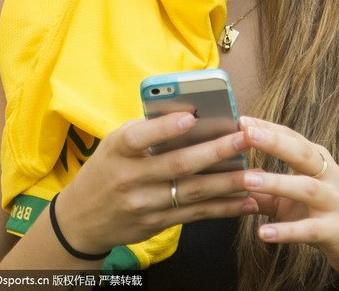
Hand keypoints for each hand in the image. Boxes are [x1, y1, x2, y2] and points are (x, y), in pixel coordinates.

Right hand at [55, 112, 256, 254]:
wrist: (81, 220)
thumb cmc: (106, 168)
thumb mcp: (114, 144)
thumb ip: (146, 131)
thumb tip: (191, 114)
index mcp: (118, 150)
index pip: (140, 137)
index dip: (165, 128)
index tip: (192, 117)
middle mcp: (129, 179)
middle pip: (177, 165)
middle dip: (215, 151)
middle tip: (245, 138)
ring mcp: (144, 205)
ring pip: (192, 193)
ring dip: (228, 184)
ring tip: (257, 175)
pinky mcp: (156, 225)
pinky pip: (195, 215)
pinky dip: (223, 209)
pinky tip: (246, 202)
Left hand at [241, 117, 338, 283]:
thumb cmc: (330, 216)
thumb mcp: (298, 200)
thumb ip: (269, 191)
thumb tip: (236, 180)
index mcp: (319, 161)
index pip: (292, 138)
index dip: (268, 128)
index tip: (241, 119)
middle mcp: (329, 176)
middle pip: (302, 153)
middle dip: (274, 142)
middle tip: (246, 133)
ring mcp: (335, 202)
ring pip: (306, 188)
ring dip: (277, 183)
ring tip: (248, 181)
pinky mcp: (337, 231)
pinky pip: (310, 230)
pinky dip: (287, 231)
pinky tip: (264, 233)